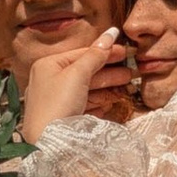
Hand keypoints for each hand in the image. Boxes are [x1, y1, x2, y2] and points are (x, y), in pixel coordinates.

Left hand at [16, 27, 132, 143]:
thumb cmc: (58, 103)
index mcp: (47, 65)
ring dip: (106, 87)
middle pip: (85, 71)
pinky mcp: (61, 117)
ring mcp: (54, 100)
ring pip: (85, 89)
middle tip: (131, 71)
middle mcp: (48, 80)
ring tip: (126, 85)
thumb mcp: (78, 74)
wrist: (46, 143)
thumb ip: (95, 55)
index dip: (105, 51)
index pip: (81, 53)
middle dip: (109, 71)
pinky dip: (96, 103)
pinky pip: (82, 105)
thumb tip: (111, 33)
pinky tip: (108, 104)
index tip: (126, 51)